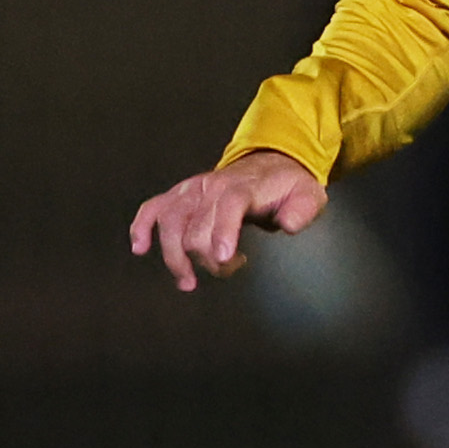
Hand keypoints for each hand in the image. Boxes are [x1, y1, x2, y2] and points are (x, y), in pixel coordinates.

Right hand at [129, 150, 324, 290]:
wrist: (271, 165)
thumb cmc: (288, 187)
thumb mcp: (308, 195)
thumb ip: (302, 210)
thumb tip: (289, 225)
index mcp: (243, 187)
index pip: (229, 205)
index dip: (224, 231)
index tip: (224, 258)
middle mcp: (212, 187)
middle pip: (196, 225)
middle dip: (207, 258)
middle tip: (228, 269)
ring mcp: (193, 190)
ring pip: (170, 221)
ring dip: (174, 256)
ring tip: (188, 282)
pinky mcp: (180, 195)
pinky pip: (153, 208)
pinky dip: (142, 226)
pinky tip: (140, 248)